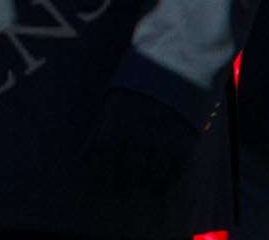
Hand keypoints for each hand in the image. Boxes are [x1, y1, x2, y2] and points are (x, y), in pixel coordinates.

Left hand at [84, 89, 199, 193]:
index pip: (105, 155)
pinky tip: (157, 183)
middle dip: (122, 187)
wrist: (175, 78)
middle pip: (129, 170)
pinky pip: (175, 177)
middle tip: (121, 192)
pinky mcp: (186, 146)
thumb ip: (97, 135)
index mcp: (119, 120)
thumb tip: (83, 162)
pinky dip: (164, 185)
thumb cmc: (135, 100)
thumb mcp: (111, 109)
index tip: (103, 185)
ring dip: (144, 185)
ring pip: (152, 176)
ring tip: (140, 182)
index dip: (102, 175)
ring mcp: (166, 140)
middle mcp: (143, 131)